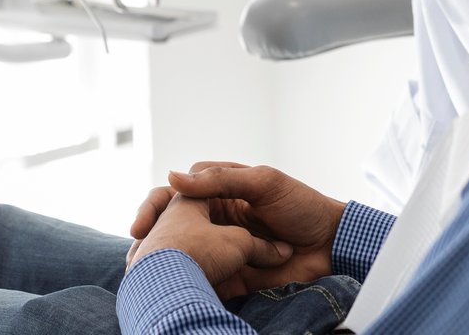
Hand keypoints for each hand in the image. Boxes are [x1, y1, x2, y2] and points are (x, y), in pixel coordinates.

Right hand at [146, 161, 345, 292]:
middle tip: (136, 257)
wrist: (331, 244)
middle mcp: (217, 217)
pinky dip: (193, 286)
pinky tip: (177, 292)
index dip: (155, 205)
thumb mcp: (263, 183)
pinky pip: (207, 280)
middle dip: (150, 240)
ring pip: (186, 255)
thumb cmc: (302, 205)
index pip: (177, 192)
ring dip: (168, 266)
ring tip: (149, 279)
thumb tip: (173, 177)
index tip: (141, 224)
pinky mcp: (234, 274)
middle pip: (173, 225)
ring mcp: (224, 246)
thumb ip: (220, 180)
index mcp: (221, 190)